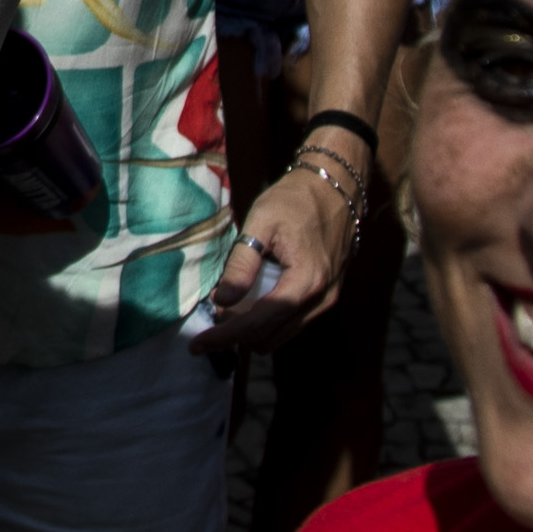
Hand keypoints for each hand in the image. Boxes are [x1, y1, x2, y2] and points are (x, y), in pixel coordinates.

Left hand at [204, 138, 367, 357]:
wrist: (336, 186)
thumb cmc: (296, 199)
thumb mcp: (262, 221)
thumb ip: (242, 262)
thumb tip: (222, 300)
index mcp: (306, 281)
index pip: (259, 322)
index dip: (225, 335)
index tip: (196, 345)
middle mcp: (321, 299)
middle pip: (270, 336)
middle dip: (236, 334)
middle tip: (210, 318)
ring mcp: (328, 299)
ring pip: (282, 334)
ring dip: (253, 330)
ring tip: (228, 309)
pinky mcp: (328, 296)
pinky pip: (293, 322)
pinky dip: (269, 321)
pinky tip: (250, 302)